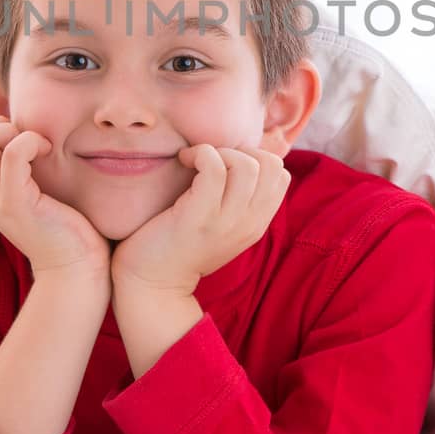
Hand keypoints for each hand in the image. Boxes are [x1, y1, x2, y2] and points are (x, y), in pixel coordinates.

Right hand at [0, 116, 110, 282]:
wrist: (76, 270)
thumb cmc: (68, 226)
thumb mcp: (40, 189)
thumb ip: (29, 166)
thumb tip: (34, 130)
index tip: (25, 139)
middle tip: (30, 142)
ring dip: (10, 131)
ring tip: (38, 147)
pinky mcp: (16, 204)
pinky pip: (12, 155)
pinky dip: (30, 141)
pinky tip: (48, 152)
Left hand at [111, 144, 291, 296]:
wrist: (153, 283)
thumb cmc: (181, 245)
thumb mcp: (223, 226)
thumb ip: (238, 201)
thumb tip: (240, 157)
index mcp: (257, 224)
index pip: (281, 175)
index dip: (256, 157)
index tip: (227, 163)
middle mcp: (248, 223)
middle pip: (271, 165)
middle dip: (241, 150)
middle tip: (212, 159)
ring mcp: (226, 221)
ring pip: (246, 165)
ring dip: (219, 151)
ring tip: (197, 160)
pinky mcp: (199, 217)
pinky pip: (214, 168)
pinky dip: (200, 153)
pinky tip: (184, 160)